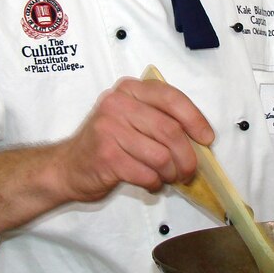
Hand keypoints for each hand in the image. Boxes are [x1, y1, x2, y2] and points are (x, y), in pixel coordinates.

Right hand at [54, 77, 213, 201]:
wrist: (67, 167)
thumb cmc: (108, 143)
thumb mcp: (132, 118)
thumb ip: (160, 118)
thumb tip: (199, 138)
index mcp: (130, 89)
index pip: (171, 98)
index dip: (195, 119)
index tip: (206, 139)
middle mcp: (117, 104)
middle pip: (170, 130)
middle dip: (187, 156)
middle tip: (189, 170)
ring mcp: (109, 129)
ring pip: (161, 156)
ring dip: (172, 173)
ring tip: (169, 177)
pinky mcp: (106, 156)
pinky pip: (146, 173)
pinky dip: (155, 183)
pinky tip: (152, 182)